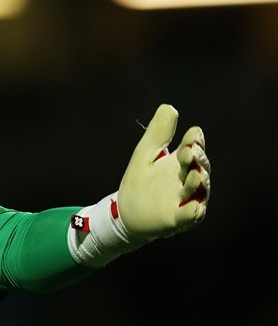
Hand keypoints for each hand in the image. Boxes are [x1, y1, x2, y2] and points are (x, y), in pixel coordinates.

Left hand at [118, 104, 210, 238]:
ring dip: (198, 182)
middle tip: (190, 151)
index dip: (195, 141)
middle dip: (198, 159)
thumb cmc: (139, 182)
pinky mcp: (178, 219)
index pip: (195, 148)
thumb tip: (169, 107)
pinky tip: (195, 208)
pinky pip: (190, 216)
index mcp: (182, 162)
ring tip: (194, 175)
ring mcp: (186, 200)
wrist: (125, 212)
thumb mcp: (145, 154)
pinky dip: (193, 212)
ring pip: (199, 191)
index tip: (192, 136)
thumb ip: (157, 133)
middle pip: (201, 167)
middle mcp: (189, 180)